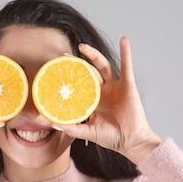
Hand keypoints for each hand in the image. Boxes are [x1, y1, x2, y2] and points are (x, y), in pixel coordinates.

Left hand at [58, 37, 161, 164]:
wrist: (130, 141)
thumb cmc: (111, 137)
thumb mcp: (87, 132)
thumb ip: (71, 127)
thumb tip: (52, 123)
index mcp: (93, 100)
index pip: (79, 85)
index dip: (69, 78)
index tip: (56, 71)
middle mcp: (103, 91)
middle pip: (88, 72)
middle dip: (76, 63)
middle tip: (63, 56)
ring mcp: (115, 86)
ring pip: (103, 65)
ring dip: (94, 54)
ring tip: (82, 46)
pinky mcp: (127, 85)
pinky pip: (127, 66)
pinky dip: (126, 52)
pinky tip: (123, 40)